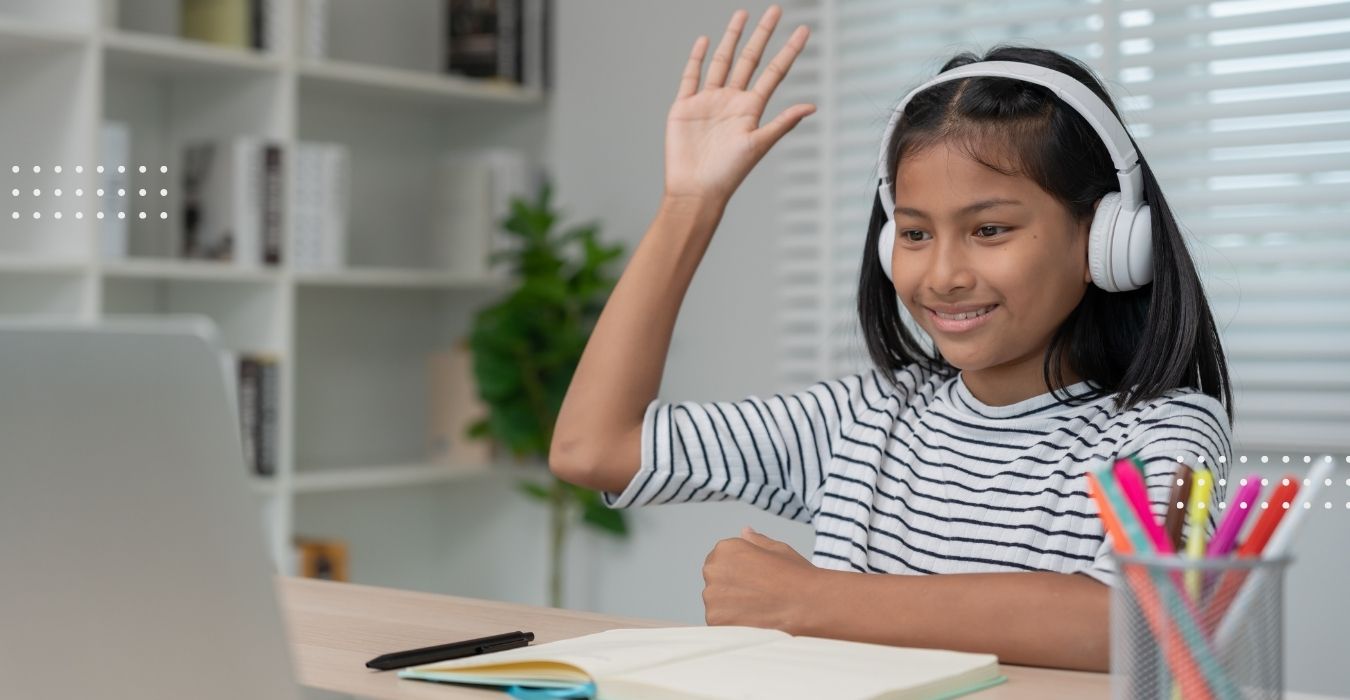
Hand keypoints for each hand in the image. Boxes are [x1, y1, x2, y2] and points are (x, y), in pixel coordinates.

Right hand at [664, 6, 814, 204]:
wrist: (695, 189)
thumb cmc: (728, 174)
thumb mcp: (758, 145)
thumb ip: (782, 123)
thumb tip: (811, 106)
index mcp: (751, 109)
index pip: (774, 72)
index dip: (789, 51)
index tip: (803, 30)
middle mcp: (731, 101)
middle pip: (749, 59)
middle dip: (762, 34)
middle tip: (775, 10)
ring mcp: (708, 101)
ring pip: (722, 62)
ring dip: (731, 39)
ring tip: (741, 15)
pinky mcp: (685, 107)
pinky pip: (691, 77)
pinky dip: (697, 58)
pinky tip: (705, 41)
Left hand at [701, 527, 818, 631]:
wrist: (809, 607)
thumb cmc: (797, 577)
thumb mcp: (779, 550)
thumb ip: (756, 541)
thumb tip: (745, 532)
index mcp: (725, 549)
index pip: (722, 560)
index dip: (741, 572)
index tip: (758, 580)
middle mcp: (713, 570)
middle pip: (717, 581)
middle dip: (733, 588)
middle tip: (760, 596)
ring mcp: (712, 597)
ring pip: (717, 603)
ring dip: (732, 607)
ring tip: (759, 610)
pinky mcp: (715, 621)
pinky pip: (719, 623)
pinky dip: (733, 625)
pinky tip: (754, 622)